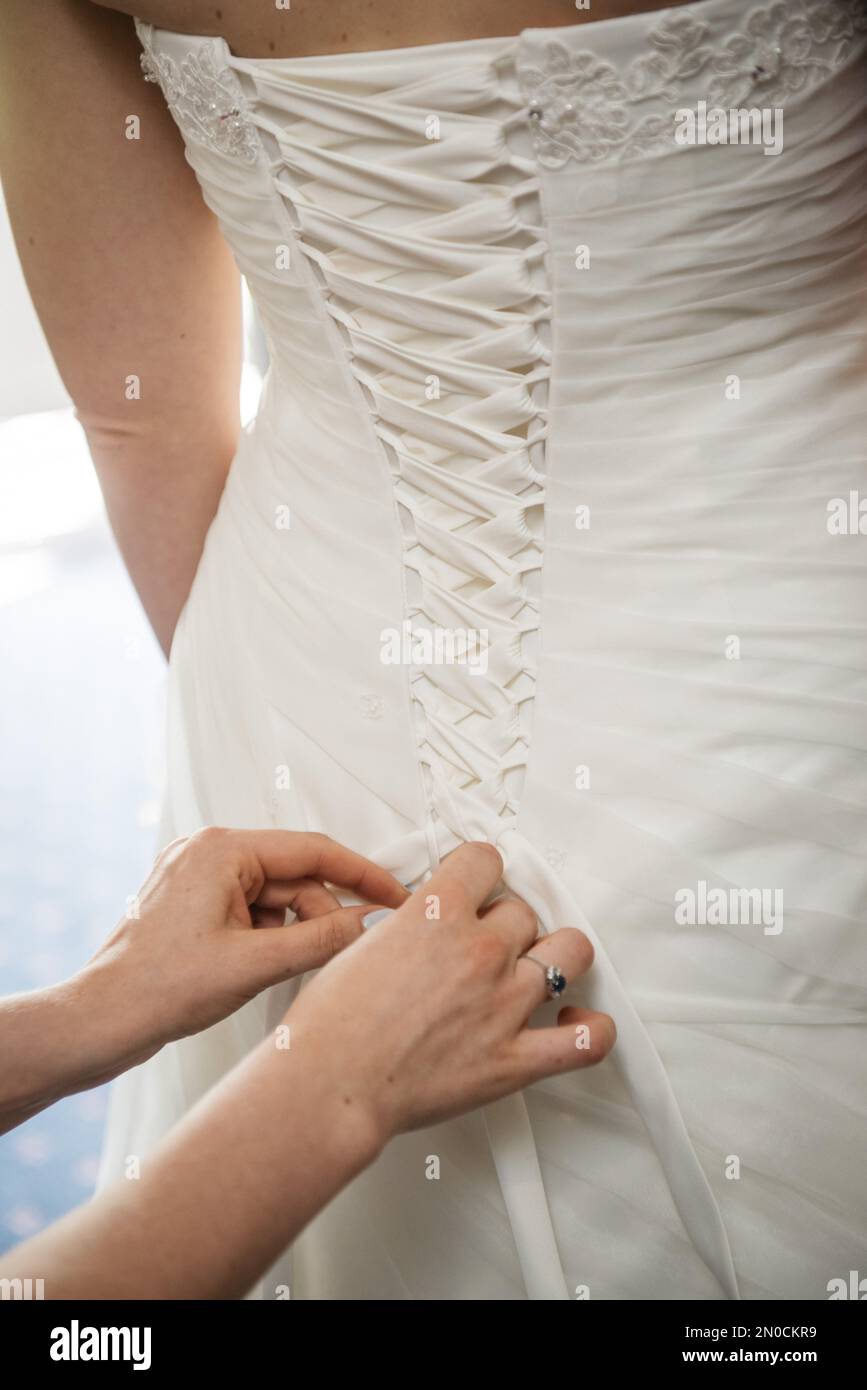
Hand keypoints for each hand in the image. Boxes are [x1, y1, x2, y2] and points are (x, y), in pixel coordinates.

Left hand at [81, 827, 407, 1068]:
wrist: (100, 1021)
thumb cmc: (159, 988)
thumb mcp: (255, 964)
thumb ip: (322, 939)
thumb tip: (371, 922)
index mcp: (220, 849)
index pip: (313, 851)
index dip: (362, 876)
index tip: (396, 896)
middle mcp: (206, 851)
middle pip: (294, 876)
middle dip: (320, 916)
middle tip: (339, 955)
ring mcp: (196, 875)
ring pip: (274, 896)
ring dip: (290, 931)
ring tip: (277, 970)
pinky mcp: (191, 902)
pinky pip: (250, 908)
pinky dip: (267, 936)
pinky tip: (260, 967)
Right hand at [285, 841, 615, 1146]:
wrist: (329, 1083)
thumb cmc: (331, 1022)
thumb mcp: (361, 941)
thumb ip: (409, 923)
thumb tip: (424, 920)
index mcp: (438, 913)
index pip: (486, 860)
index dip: (478, 873)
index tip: (475, 886)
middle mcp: (480, 951)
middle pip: (523, 911)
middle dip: (505, 925)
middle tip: (484, 945)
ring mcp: (505, 1004)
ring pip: (569, 952)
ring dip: (554, 956)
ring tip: (537, 968)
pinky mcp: (515, 1060)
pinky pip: (585, 1041)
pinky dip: (590, 1029)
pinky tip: (574, 1021)